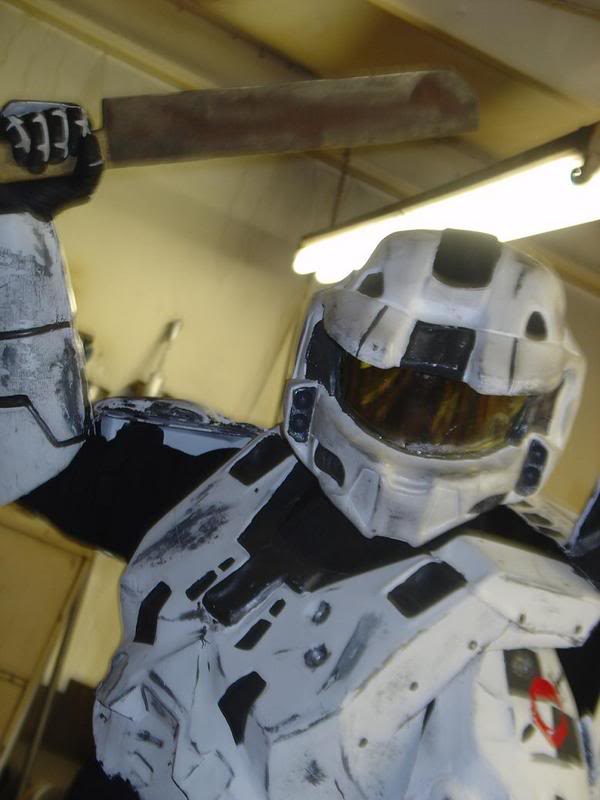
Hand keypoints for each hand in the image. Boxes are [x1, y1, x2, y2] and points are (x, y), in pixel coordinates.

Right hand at [0, 100, 102, 219]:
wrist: (19, 206)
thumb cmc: (50, 195)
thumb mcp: (79, 188)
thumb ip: (93, 168)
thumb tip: (91, 137)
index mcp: (68, 138)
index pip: (76, 114)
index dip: (77, 128)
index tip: (73, 151)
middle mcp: (48, 128)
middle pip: (57, 114)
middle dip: (59, 141)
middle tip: (55, 161)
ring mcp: (26, 128)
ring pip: (37, 118)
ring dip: (40, 147)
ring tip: (36, 168)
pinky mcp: (7, 131)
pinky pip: (14, 125)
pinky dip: (20, 144)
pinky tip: (21, 160)